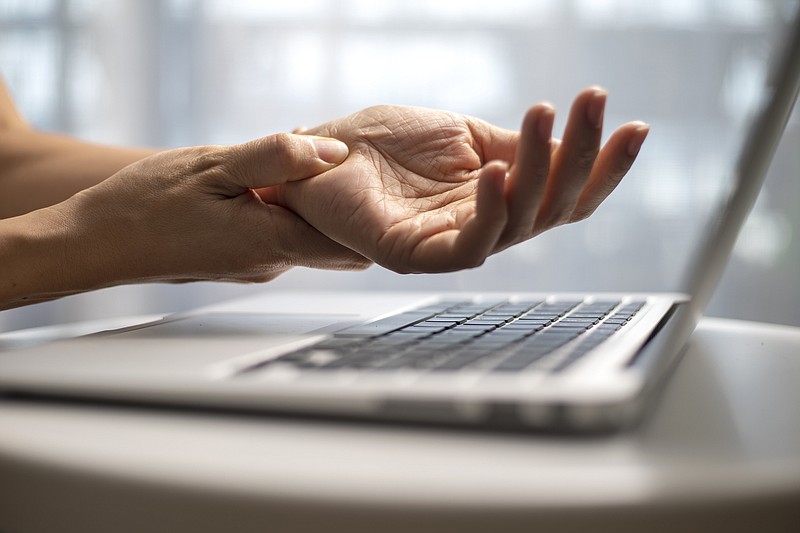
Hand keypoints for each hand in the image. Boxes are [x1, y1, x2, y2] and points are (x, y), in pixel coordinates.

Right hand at [44, 134, 369, 290]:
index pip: (354, 242)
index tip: (364, 172)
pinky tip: (259, 180)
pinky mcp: (243, 261)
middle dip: (339, 199)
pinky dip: (282, 207)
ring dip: (305, 199)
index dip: (366, 206)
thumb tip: (334, 150)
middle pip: (334, 236)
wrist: (98, 242)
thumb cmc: (146, 205)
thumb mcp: (215, 165)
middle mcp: (274, 263)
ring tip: (285, 160)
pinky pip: (280, 233)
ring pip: (305, 232)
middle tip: (323, 155)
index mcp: (274, 243)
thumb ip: (278, 158)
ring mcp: (258, 266)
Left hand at [261, 87, 648, 273]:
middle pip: (553, 209)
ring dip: (541, 173)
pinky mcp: (414, 255)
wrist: (319, 151)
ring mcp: (449, 244)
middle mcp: (481, 226)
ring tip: (545, 120)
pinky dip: (489, 211)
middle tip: (592, 106)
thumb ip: (512, 146)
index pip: (563, 194)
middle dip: (582, 157)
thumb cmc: (383, 143)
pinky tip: (496, 172)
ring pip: (519, 225)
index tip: (634, 126)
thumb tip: (566, 142)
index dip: (603, 166)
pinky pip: (467, 247)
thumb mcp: (462, 134)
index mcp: (496, 199)